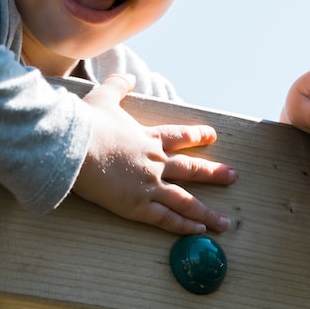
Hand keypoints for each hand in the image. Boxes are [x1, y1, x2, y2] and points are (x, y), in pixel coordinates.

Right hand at [72, 74, 237, 234]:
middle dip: (214, 173)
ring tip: (224, 222)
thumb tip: (128, 77)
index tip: (212, 135)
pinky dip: (183, 226)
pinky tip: (198, 232)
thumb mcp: (103, 97)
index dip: (197, 135)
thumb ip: (118, 86)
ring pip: (185, 201)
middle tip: (233, 176)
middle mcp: (155, 162)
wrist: (76, 145)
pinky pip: (166, 218)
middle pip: (191, 169)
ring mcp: (149, 185)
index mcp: (148, 138)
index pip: (179, 136)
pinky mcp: (137, 206)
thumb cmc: (88, 122)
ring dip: (206, 213)